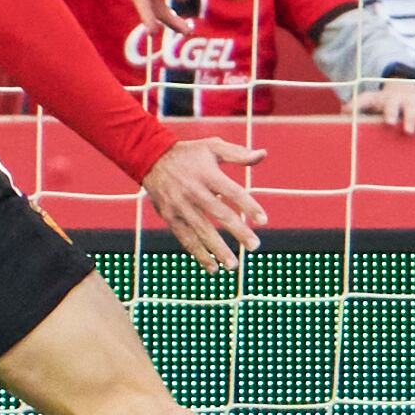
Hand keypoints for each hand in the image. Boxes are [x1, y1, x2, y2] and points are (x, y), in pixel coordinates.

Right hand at [139, 137, 268, 275]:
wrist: (150, 158)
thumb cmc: (189, 153)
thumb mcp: (212, 146)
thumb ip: (238, 153)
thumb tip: (263, 154)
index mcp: (208, 174)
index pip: (232, 192)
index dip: (248, 206)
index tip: (264, 221)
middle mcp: (194, 191)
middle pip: (219, 214)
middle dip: (238, 231)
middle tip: (255, 246)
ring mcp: (180, 206)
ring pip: (201, 231)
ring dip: (217, 249)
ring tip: (233, 265)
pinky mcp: (170, 217)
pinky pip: (185, 239)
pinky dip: (198, 254)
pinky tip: (212, 267)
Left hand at [348, 76, 414, 133]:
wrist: (404, 85)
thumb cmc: (384, 100)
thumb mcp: (371, 100)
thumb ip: (357, 105)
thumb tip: (343, 111)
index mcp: (389, 100)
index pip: (389, 105)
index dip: (389, 113)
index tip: (389, 122)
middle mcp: (405, 99)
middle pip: (408, 108)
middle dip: (408, 118)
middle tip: (407, 130)